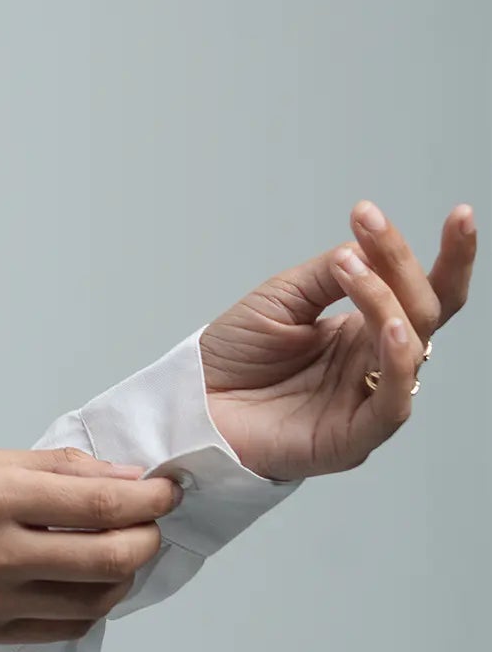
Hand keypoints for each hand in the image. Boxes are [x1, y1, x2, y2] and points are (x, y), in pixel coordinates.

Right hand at [0, 450, 183, 644]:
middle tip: (151, 522)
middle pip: (108, 558)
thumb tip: (131, 480)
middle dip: (147, 537)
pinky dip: (95, 603)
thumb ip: (64, 469)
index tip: (168, 490)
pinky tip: (92, 581)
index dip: (148, 499)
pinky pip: (69, 626)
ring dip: (126, 573)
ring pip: (97, 599)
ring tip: (122, 550)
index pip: (98, 505)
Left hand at [198, 202, 475, 482]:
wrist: (191, 401)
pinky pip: (392, 405)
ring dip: (387, 301)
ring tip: (355, 267)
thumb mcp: (283, 297)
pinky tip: (387, 328)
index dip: (452, 258)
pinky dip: (397, 365)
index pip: (424, 292)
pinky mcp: (353, 437)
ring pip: (409, 350)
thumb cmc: (237, 353)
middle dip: (402, 263)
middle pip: (423, 312)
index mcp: (366, 330)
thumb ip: (331, 274)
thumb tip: (370, 246)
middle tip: (368, 223)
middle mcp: (376, 363)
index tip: (460, 213)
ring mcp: (368, 400)